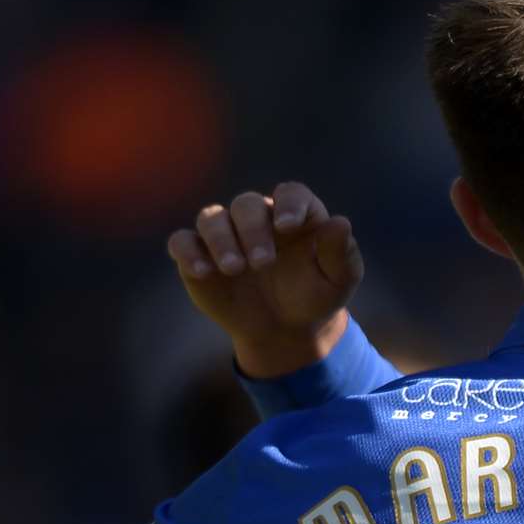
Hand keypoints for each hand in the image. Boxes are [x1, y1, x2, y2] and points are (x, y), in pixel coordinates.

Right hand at [166, 182, 363, 378]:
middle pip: (247, 205)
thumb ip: (341, 252)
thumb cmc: (316, 297)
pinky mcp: (199, 255)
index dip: (289, 204)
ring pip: (212, 218)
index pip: (291, 193)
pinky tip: (201, 271)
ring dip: (220, 239)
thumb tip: (341, 222)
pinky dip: (187, 252)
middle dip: (252, 230)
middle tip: (262, 263)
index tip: (287, 226)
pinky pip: (182, 242)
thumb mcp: (339, 280)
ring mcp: (226, 235)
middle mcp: (258, 218)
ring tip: (234, 268)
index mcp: (295, 215)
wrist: (286, 329)